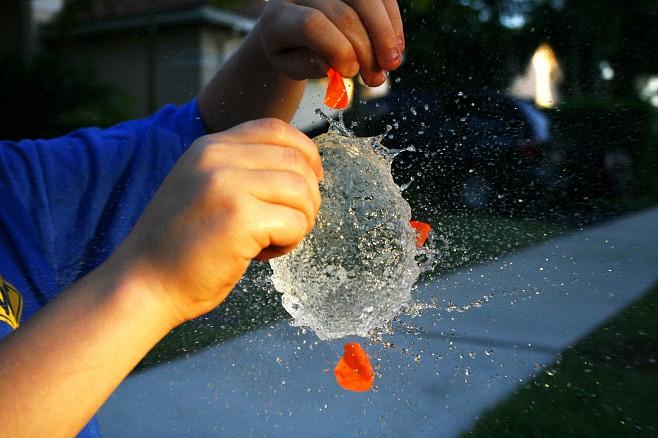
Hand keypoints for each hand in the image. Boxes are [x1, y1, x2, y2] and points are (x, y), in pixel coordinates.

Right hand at [115, 119, 322, 323]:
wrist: (145, 284)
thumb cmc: (179, 246)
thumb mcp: (201, 187)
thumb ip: (239, 170)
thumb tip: (298, 170)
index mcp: (210, 147)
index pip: (275, 128)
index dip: (305, 153)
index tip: (311, 180)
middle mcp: (217, 157)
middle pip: (297, 161)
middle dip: (307, 197)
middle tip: (288, 224)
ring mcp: (227, 184)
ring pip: (302, 192)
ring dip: (299, 222)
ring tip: (271, 240)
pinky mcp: (239, 218)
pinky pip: (295, 223)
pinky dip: (289, 242)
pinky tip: (260, 253)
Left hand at [258, 0, 404, 85]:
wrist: (291, 22)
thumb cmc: (290, 48)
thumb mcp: (290, 64)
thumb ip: (307, 64)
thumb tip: (334, 66)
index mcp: (280, 14)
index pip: (312, 25)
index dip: (336, 49)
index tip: (350, 73)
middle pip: (344, 14)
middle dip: (366, 50)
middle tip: (376, 78)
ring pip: (367, 0)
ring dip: (386, 34)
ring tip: (392, 63)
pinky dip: (392, 21)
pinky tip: (396, 45)